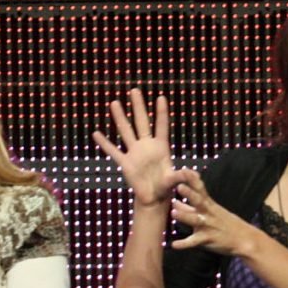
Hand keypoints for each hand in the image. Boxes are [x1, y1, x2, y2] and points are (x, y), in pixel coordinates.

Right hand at [93, 88, 176, 205]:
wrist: (152, 198)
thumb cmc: (165, 188)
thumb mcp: (174, 181)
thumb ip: (181, 176)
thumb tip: (191, 173)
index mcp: (161, 148)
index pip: (161, 126)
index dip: (161, 113)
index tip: (161, 97)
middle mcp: (146, 146)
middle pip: (141, 122)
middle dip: (138, 106)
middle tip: (135, 90)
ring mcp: (134, 153)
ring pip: (126, 131)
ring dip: (120, 117)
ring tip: (115, 103)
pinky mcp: (125, 163)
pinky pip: (113, 151)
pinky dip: (104, 143)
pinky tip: (97, 134)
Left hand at [168, 169, 256, 258]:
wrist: (245, 239)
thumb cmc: (225, 223)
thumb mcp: (211, 212)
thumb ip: (190, 207)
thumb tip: (174, 202)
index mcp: (209, 205)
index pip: (201, 190)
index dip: (193, 180)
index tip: (184, 170)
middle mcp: (208, 213)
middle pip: (199, 201)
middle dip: (190, 194)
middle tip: (179, 186)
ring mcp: (208, 226)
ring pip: (195, 220)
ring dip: (185, 216)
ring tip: (174, 213)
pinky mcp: (208, 239)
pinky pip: (194, 242)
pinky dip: (184, 244)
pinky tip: (174, 244)